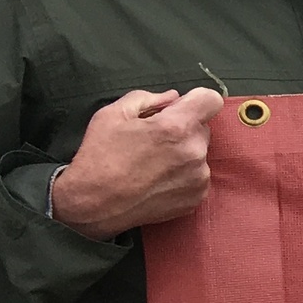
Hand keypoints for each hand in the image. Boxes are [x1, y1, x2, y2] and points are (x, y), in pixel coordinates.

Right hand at [50, 87, 223, 238]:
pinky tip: (157, 179)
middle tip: (153, 139)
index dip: (195, 100)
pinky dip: (182, 174)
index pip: (211, 100)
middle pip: (202, 128)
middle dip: (183, 128)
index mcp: (177, 127)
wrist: (92, 204)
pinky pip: (197, 176)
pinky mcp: (197, 197)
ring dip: (183, 153)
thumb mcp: (112, 114)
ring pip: (199, 153)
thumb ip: (147, 98)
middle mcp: (194, 152)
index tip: (180, 108)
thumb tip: (172, 97)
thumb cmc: (99, 157)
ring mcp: (198, 177)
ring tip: (151, 163)